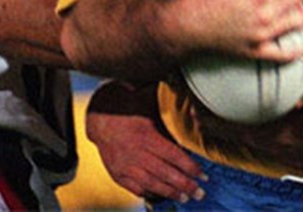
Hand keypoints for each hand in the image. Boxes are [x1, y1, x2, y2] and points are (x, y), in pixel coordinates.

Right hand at [86, 81, 205, 203]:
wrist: (99, 118)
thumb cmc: (130, 108)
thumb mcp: (150, 104)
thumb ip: (170, 112)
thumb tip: (194, 113)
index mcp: (146, 136)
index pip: (173, 156)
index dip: (189, 167)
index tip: (203, 175)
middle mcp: (136, 153)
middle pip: (165, 174)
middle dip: (185, 185)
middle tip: (199, 193)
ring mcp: (125, 166)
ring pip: (152, 184)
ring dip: (171, 193)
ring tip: (185, 198)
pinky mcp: (117, 174)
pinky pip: (136, 188)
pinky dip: (150, 193)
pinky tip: (162, 195)